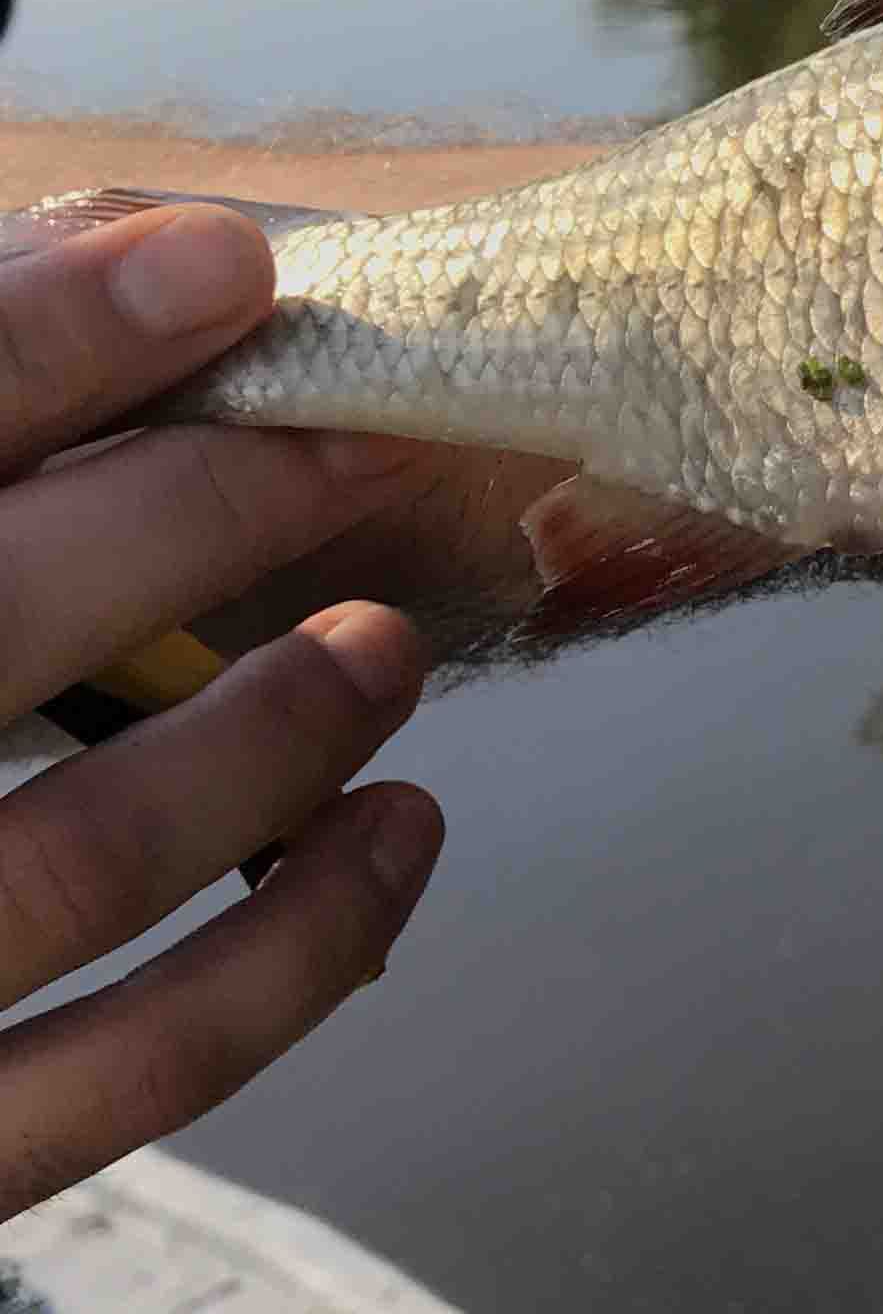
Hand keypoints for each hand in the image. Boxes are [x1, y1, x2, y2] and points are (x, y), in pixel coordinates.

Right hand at [0, 204, 442, 1215]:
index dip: (42, 340)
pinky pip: (139, 1070)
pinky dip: (299, 951)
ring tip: (384, 650)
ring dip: (274, 731)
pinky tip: (394, 833)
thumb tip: (125, 259)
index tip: (220, 261)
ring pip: (82, 861)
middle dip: (201, 514)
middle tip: (359, 446)